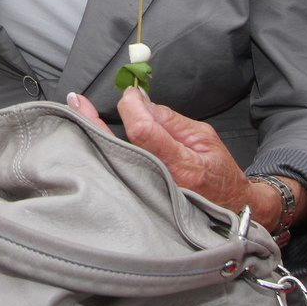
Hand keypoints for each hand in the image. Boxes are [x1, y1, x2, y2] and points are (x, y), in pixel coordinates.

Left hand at [68, 88, 251, 210]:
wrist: (229, 211)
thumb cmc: (219, 176)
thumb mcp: (204, 138)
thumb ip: (170, 120)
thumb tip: (141, 103)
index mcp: (182, 166)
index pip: (144, 132)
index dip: (132, 109)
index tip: (130, 93)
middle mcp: (160, 183)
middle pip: (117, 148)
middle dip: (94, 122)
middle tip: (77, 101)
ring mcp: (147, 195)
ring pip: (111, 162)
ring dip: (92, 135)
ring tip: (77, 110)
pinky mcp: (138, 200)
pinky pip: (115, 174)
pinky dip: (101, 153)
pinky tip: (88, 138)